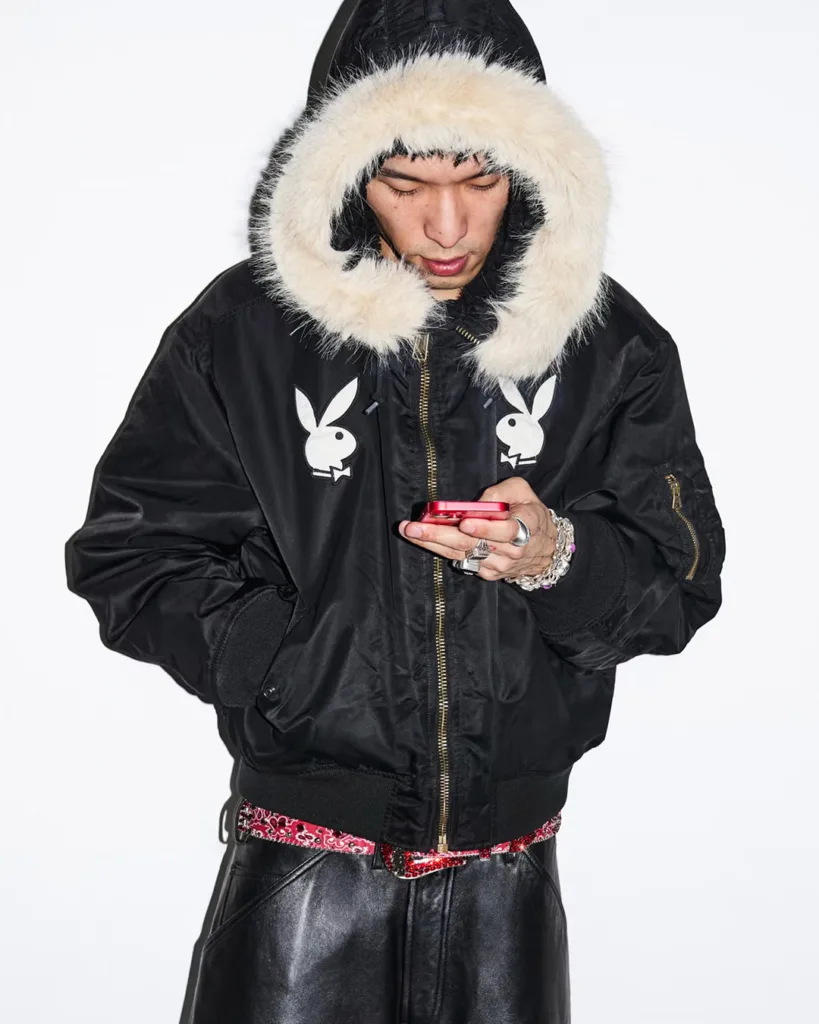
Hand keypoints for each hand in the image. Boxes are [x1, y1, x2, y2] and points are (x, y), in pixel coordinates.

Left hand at [398, 477, 557, 581]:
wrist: (546, 550)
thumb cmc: (530, 514)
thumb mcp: (523, 492)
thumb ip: (501, 492)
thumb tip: (476, 502)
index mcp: (524, 527)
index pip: (504, 531)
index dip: (484, 528)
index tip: (464, 523)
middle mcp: (510, 551)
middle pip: (471, 544)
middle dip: (439, 535)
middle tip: (414, 528)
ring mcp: (498, 565)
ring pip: (461, 554)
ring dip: (433, 544)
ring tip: (410, 532)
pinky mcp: (488, 573)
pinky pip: (461, 561)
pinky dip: (442, 551)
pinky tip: (425, 541)